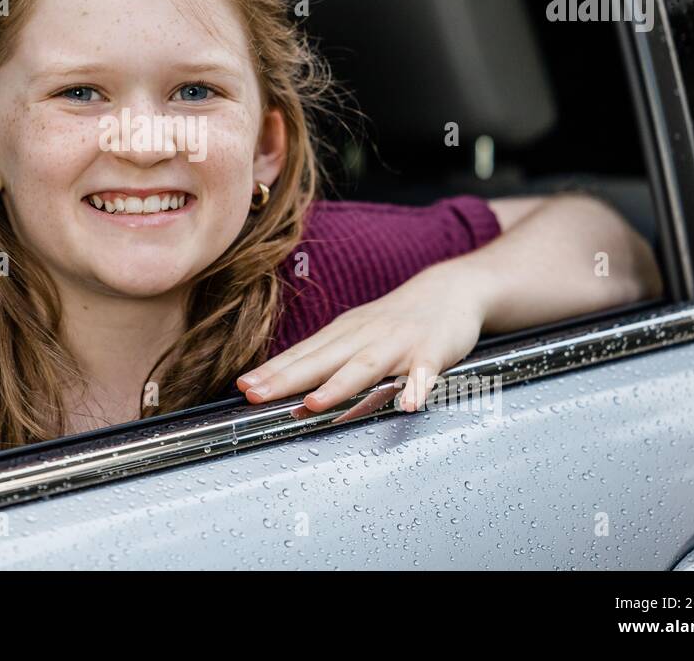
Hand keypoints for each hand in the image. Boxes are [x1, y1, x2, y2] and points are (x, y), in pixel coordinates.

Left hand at [236, 259, 488, 422]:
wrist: (450, 289)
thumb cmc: (395, 320)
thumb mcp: (356, 334)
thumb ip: (328, 361)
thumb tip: (289, 387)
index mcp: (343, 334)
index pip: (301, 355)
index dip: (272, 371)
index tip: (243, 385)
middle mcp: (364, 337)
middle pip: (321, 360)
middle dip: (286, 379)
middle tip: (255, 394)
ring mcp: (398, 344)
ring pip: (365, 366)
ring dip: (339, 386)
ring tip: (314, 404)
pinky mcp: (432, 352)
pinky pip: (423, 372)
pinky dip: (416, 387)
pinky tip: (408, 404)